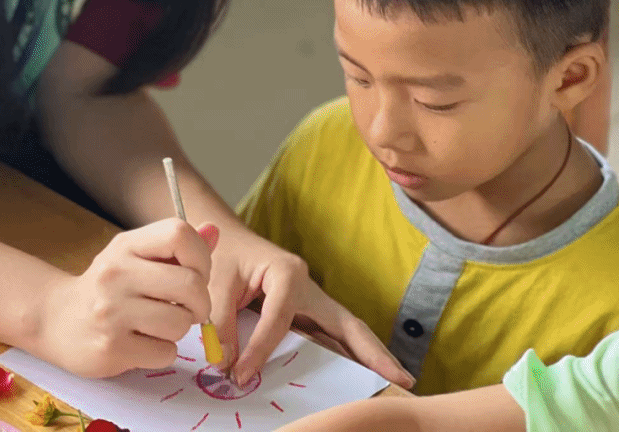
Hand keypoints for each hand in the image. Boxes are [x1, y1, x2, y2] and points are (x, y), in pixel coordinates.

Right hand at [35, 218, 219, 377]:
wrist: (56, 319)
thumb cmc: (108, 287)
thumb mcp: (135, 256)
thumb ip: (175, 247)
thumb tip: (214, 231)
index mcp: (126, 245)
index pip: (179, 234)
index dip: (201, 257)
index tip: (195, 274)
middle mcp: (117, 273)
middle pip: (191, 284)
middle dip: (200, 302)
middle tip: (188, 308)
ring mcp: (112, 311)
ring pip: (180, 323)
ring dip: (179, 329)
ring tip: (158, 324)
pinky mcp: (111, 347)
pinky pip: (165, 353)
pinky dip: (163, 352)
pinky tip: (143, 342)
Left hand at [208, 228, 414, 389]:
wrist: (228, 237)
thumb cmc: (225, 255)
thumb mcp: (216, 286)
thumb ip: (221, 325)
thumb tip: (226, 365)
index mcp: (287, 273)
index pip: (278, 322)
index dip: (259, 352)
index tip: (240, 376)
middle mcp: (308, 285)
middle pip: (347, 323)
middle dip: (373, 352)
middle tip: (401, 379)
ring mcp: (313, 297)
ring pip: (346, 330)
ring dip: (369, 355)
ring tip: (397, 381)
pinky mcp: (309, 308)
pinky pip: (332, 334)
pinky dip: (349, 353)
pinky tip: (362, 373)